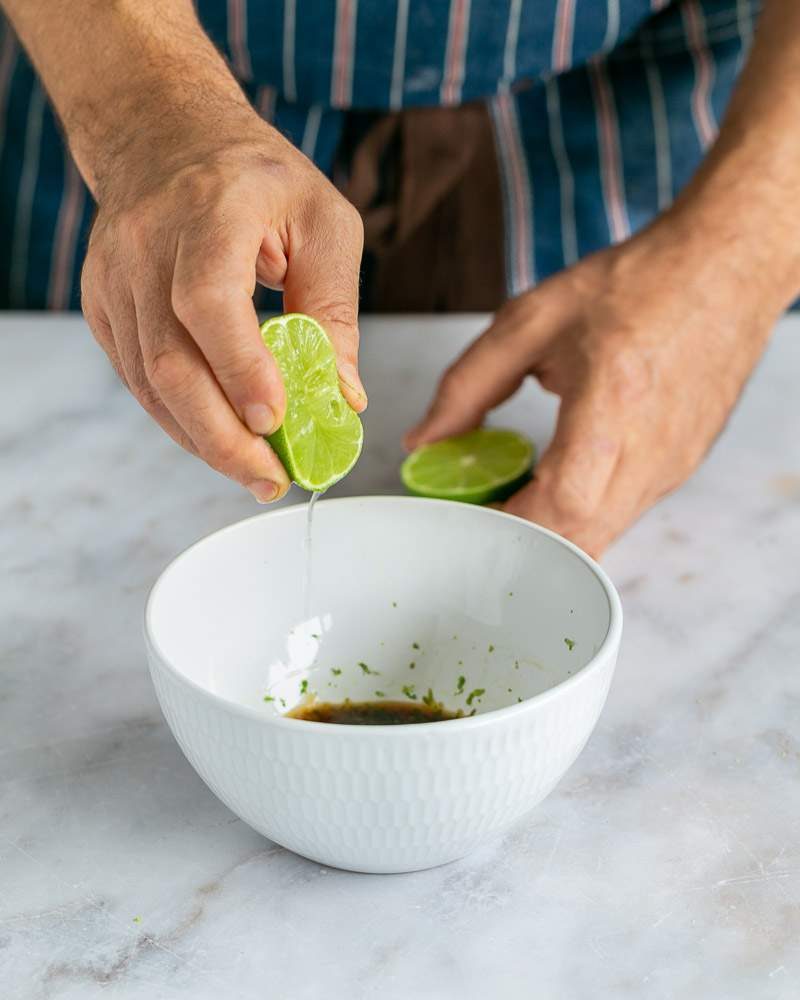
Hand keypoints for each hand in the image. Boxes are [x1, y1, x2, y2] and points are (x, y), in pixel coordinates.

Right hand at [81, 102, 365, 502]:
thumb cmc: (260, 180)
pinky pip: (137, 379)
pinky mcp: (103, 306)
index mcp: (211, 210)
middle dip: (222, 436)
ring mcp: (114, 278)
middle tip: (269, 478)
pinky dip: (179, 420)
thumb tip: (343, 397)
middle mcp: (147, 245)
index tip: (274, 420)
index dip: (238, 367)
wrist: (169, 138)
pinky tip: (217, 441)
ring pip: (148, 381)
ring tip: (253, 473)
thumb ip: (335, 309)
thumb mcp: (324, 222)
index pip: (208, 299)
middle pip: (169, 360)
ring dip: (202, 440)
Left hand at [406, 215, 781, 555]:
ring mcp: (673, 466)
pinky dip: (583, 514)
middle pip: (582, 540)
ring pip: (603, 537)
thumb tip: (424, 440)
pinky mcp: (682, 469)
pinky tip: (562, 476)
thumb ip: (468, 384)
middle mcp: (652, 448)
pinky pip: (623, 516)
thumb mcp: (531, 321)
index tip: (468, 517)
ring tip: (518, 490)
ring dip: (553, 530)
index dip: (511, 525)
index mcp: (613, 402)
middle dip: (523, 541)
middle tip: (483, 511)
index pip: (564, 503)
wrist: (723, 269)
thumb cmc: (634, 286)